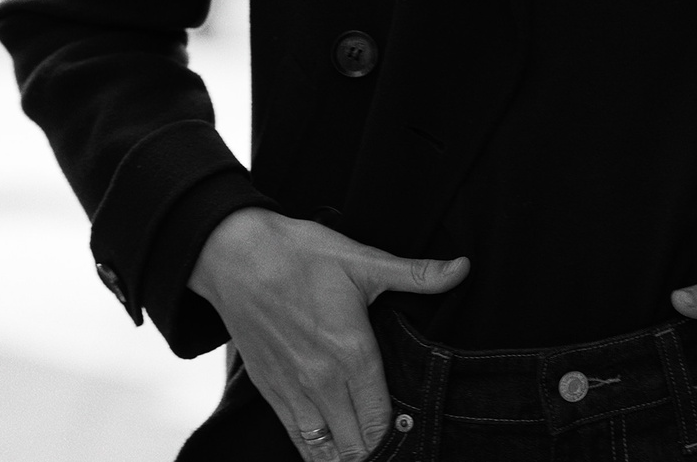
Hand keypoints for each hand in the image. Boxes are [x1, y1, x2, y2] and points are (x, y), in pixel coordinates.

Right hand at [189, 208, 468, 461]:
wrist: (233, 257)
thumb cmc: (299, 255)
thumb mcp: (363, 260)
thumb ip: (416, 274)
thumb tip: (463, 267)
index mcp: (352, 353)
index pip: (382, 420)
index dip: (402, 435)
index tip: (416, 436)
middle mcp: (322, 382)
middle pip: (357, 445)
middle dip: (379, 451)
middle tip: (398, 446)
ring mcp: (293, 391)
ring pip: (326, 450)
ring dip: (349, 456)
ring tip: (367, 452)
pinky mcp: (269, 391)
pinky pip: (297, 439)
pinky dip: (317, 452)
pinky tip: (333, 454)